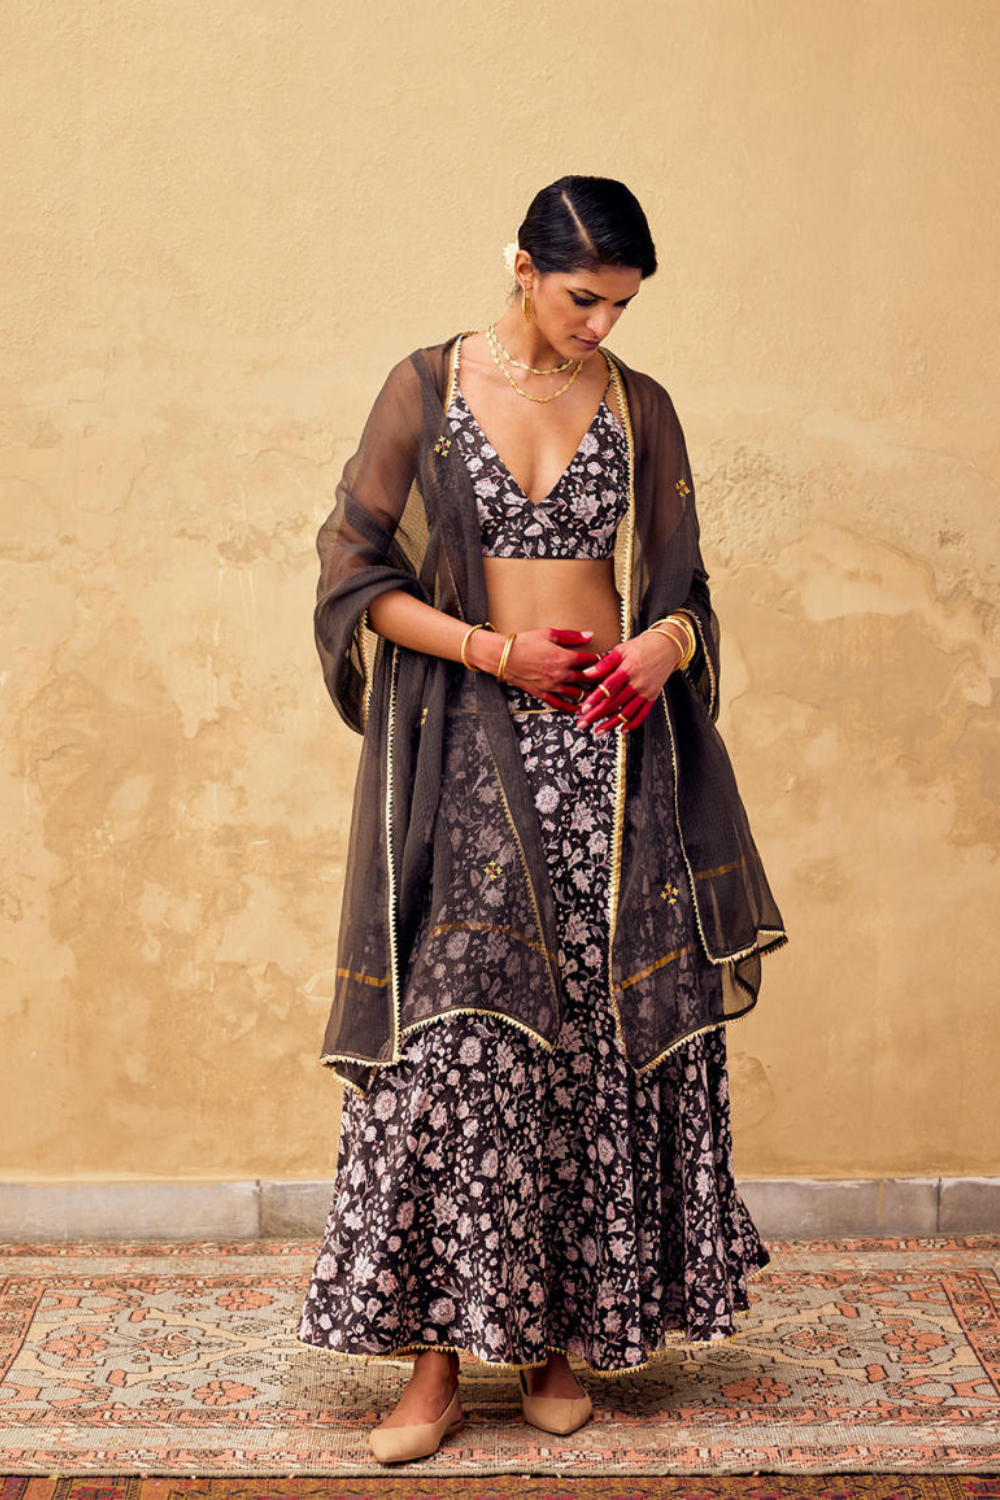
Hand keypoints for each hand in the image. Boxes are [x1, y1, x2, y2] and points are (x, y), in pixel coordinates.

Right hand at [484, 627, 600, 709]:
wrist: (502, 656)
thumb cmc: (524, 642)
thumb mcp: (549, 633)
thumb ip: (571, 636)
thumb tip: (590, 634)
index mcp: (564, 658)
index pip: (589, 661)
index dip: (600, 660)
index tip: (606, 660)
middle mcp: (560, 674)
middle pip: (587, 679)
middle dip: (598, 679)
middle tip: (607, 679)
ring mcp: (552, 686)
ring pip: (576, 694)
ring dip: (587, 694)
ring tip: (596, 694)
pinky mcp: (542, 693)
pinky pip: (560, 704)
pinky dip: (570, 707)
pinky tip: (578, 709)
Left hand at [575, 629, 681, 733]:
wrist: (667, 646)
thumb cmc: (643, 646)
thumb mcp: (621, 649)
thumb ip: (604, 663)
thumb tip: (587, 672)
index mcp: (628, 669)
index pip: (608, 687)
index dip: (595, 699)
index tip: (583, 708)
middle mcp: (638, 683)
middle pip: (614, 703)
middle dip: (596, 715)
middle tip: (582, 723)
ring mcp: (646, 691)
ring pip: (626, 712)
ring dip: (611, 724)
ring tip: (598, 731)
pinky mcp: (652, 696)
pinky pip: (642, 714)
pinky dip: (632, 724)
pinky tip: (622, 729)